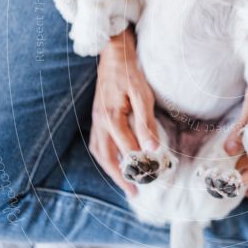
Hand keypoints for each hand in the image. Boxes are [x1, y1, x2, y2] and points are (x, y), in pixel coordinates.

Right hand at [88, 27, 158, 195]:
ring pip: (99, 152)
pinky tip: (114, 161)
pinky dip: (104, 157)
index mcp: (112, 118)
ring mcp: (96, 120)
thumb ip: (146, 122)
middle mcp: (100, 122)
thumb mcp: (142, 95)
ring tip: (124, 181)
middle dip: (120, 177)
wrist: (114, 54)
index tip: (150, 179)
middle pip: (107, 157)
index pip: (126, 150)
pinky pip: (97, 143)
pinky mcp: (96, 116)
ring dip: (110, 170)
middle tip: (133, 192)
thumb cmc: (131, 73)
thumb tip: (152, 148)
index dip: (138, 166)